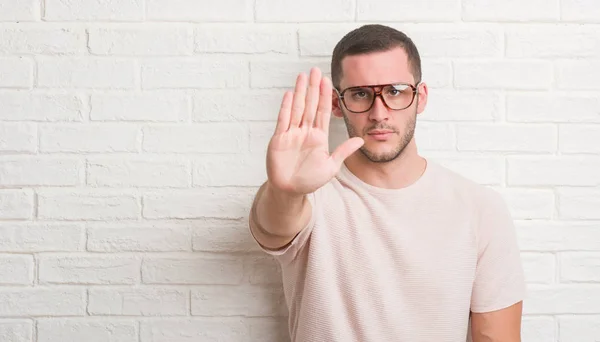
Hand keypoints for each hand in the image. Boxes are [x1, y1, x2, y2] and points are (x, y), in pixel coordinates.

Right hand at [266, 67, 363, 195]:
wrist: (290, 190)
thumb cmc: (310, 180)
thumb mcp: (331, 166)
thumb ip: (343, 151)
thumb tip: (361, 140)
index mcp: (318, 136)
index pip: (323, 111)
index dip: (325, 96)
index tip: (327, 80)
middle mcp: (305, 131)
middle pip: (310, 105)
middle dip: (313, 88)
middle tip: (315, 70)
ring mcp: (292, 133)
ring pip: (297, 108)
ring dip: (300, 92)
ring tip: (302, 76)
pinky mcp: (279, 138)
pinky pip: (284, 120)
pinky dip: (286, 107)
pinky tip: (290, 94)